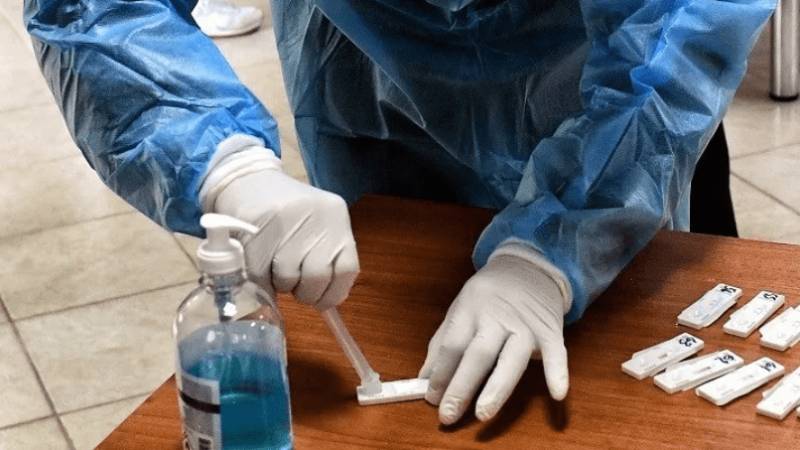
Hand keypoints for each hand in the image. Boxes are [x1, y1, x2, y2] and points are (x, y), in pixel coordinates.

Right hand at [209, 149, 358, 309]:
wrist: (246, 181)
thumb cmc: (285, 213)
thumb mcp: (316, 226)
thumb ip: (326, 258)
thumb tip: (327, 304)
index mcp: (336, 216)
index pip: (347, 269)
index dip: (333, 293)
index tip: (320, 301)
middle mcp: (316, 214)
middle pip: (317, 277)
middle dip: (304, 292)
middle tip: (293, 286)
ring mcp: (287, 218)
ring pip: (287, 277)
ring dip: (279, 285)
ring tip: (274, 269)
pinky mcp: (257, 224)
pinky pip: (260, 273)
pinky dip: (259, 282)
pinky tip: (258, 268)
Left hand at [419, 244, 570, 424]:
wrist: (529, 266)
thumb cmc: (489, 293)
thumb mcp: (460, 308)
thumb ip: (442, 342)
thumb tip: (425, 379)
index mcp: (470, 308)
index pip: (452, 344)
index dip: (440, 373)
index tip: (431, 399)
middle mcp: (497, 315)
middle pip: (477, 353)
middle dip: (461, 386)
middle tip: (448, 414)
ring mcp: (525, 323)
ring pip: (512, 357)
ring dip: (497, 387)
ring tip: (483, 413)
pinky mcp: (550, 329)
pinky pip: (556, 353)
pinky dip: (557, 373)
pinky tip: (557, 394)